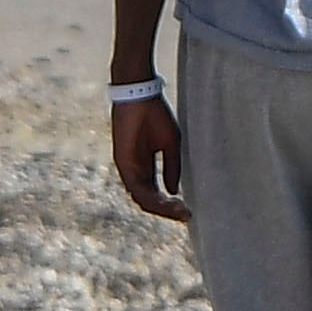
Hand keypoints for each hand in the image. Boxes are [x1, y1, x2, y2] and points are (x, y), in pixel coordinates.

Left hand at [106, 89, 186, 220]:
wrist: (139, 96)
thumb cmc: (155, 115)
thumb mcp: (170, 145)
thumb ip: (171, 168)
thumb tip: (174, 191)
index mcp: (146, 167)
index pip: (156, 194)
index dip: (171, 205)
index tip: (188, 211)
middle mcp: (135, 171)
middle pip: (149, 200)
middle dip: (168, 210)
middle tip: (186, 214)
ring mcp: (128, 168)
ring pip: (142, 198)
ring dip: (160, 207)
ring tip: (179, 210)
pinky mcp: (123, 162)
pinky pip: (135, 187)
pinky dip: (150, 197)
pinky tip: (165, 202)